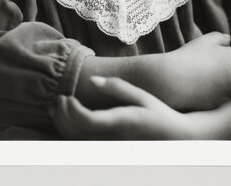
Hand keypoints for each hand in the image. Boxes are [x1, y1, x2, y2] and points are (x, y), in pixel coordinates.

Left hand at [51, 76, 192, 139]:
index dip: (71, 110)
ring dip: (62, 125)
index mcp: (121, 122)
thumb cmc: (158, 113)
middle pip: (77, 133)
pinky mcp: (108, 150)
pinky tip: (67, 119)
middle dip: (62, 115)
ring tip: (56, 107)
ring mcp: (110, 147)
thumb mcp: (141, 95)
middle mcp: (113, 138)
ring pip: (78, 141)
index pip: (87, 121)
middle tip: (57, 99)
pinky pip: (83, 145)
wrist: (173, 138)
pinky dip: (70, 133)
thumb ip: (116, 87)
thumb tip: (92, 80)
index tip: (66, 96)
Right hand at [152, 32, 230, 111]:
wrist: (171, 80)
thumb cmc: (188, 56)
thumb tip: (229, 40)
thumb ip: (220, 38)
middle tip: (227, 67)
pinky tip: (203, 87)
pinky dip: (218, 92)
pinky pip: (224, 98)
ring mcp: (228, 93)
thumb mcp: (204, 41)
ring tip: (213, 76)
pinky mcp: (218, 104)